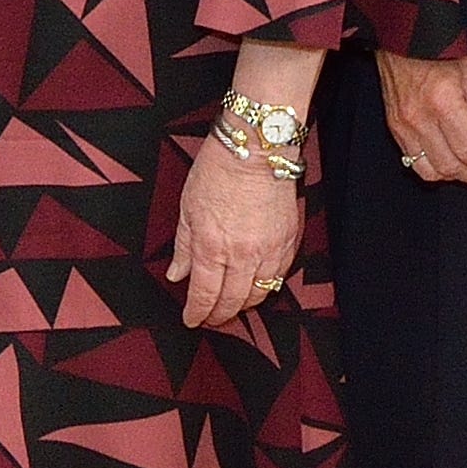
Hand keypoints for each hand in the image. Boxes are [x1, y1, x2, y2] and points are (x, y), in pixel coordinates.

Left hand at [167, 145, 300, 332]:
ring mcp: (270, 249)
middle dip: (220, 315)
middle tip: (211, 319)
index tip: (192, 320)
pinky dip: (267, 285)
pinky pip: (280, 275)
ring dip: (244, 305)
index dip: (197, 313)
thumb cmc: (218, 170)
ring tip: (233, 306)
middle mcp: (242, 254)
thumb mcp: (188, 208)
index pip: (204, 295)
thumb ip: (183, 246)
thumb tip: (177, 274)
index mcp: (212, 247)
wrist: (257, 148)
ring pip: (260, 293)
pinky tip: (257, 286)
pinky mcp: (289, 240)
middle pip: (233, 301)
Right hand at [379, 49, 466, 184]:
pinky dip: (434, 169)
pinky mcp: (394, 128)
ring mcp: (404, 126)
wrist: (402, 38)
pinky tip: (448, 161)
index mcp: (444, 102)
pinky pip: (413, 163)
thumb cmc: (438, 50)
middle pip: (452, 166)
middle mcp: (420, 118)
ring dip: (455, 176)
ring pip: (431, 172)